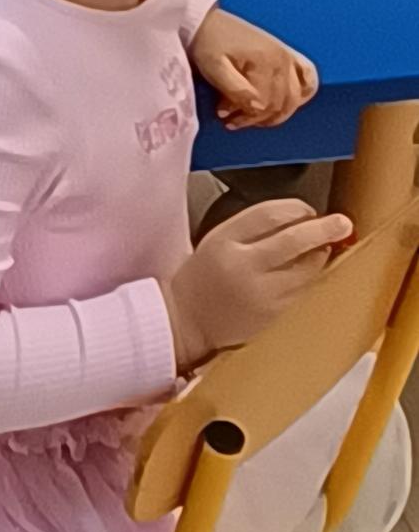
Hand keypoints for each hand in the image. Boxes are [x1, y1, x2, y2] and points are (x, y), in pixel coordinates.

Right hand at [163, 200, 352, 367]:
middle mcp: (243, 267)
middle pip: (293, 240)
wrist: (188, 322)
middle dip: (324, 229)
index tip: (310, 210)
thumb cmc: (204, 279)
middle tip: (343, 224)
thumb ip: (253, 227)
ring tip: (323, 249)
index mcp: (225, 242)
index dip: (297, 209)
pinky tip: (313, 273)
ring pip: (306, 269)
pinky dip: (314, 279)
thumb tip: (301, 218)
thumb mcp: (217, 240)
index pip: (269, 214)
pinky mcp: (273, 317)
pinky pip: (305, 292)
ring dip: (322, 255)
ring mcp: (261, 295)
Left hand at [189, 4, 317, 127]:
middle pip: (279, 104)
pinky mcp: (289, 55)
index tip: (224, 117)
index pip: (264, 105)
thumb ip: (236, 91)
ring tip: (252, 117)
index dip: (245, 117)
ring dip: (275, 114)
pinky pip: (309, 78)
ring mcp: (289, 57)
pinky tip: (285, 104)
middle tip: (233, 120)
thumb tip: (257, 108)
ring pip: (294, 98)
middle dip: (255, 118)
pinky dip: (302, 95)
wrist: (207, 22)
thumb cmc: (208, 45)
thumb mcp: (214, 69)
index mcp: (265, 62)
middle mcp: (283, 59)